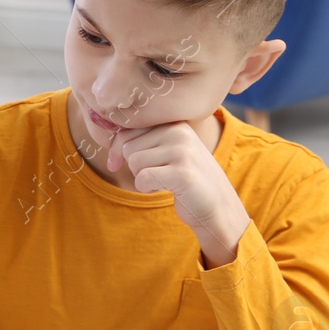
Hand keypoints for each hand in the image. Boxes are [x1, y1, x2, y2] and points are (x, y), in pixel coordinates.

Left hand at [106, 121, 250, 265]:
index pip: (127, 130)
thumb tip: (110, 143)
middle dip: (134, 166)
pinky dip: (146, 188)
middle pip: (128, 147)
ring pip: (134, 162)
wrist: (218, 206)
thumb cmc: (186, 178)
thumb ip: (143, 140)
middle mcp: (179, 132)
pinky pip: (142, 178)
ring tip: (163, 180)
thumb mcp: (168, 151)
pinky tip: (165, 189)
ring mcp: (182, 151)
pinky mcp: (182, 173)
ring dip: (142, 177)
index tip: (116, 163)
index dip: (117, 149)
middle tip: (156, 174)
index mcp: (174, 123)